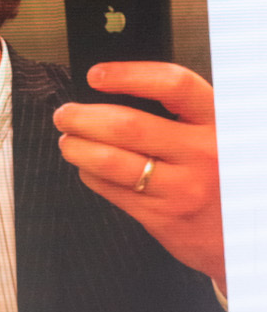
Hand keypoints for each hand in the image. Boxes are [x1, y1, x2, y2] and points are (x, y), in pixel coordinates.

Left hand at [53, 64, 224, 293]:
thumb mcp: (219, 134)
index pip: (172, 85)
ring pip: (112, 161)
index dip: (128, 75)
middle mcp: (203, 153)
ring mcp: (182, 188)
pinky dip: (91, 175)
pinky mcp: (163, 217)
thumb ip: (183, 114)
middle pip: (128, 126)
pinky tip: (88, 167)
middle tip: (66, 114)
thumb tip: (119, 94)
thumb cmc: (225, 176)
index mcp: (219, 121)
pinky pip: (113, 190)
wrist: (245, 235)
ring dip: (78, 148)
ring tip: (68, 141)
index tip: (96, 75)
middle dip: (85, 117)